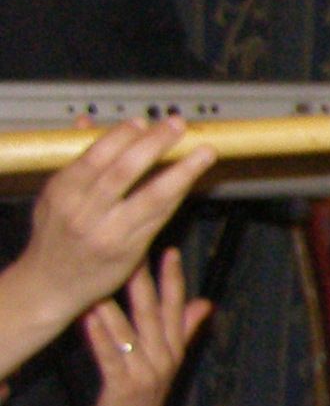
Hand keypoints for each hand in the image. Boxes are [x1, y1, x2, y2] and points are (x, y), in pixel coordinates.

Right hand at [16, 122, 213, 332]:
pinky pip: (159, 217)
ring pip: (150, 196)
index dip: (122, 136)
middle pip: (124, 171)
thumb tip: (87, 122)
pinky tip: (192, 179)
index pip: (96, 156)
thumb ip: (76, 160)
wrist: (49, 284)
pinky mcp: (130, 249)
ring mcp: (108, 232)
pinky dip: (177, 195)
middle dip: (155, 144)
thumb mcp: (55, 195)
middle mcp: (84, 212)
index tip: (143, 121)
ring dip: (182, 171)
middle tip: (177, 125)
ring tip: (204, 152)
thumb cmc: (55, 236)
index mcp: (63, 191)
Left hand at [84, 252, 211, 405]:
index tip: (170, 252)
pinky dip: (100, 338)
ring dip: (117, 306)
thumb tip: (204, 303)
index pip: (175, 309)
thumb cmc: (141, 399)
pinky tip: (90, 319)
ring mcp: (144, 373)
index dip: (173, 280)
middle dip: (145, 283)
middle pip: (153, 315)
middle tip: (136, 254)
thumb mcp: (166, 362)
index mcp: (172, 350)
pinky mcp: (123, 387)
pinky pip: (110, 358)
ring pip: (131, 333)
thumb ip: (184, 330)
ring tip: (104, 281)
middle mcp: (162, 358)